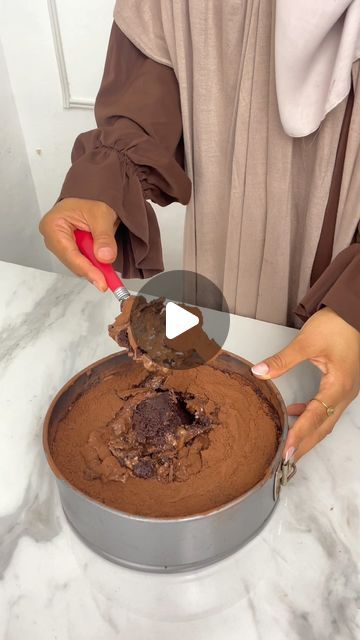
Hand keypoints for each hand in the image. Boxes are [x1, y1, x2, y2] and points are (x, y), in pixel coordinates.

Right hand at [39, 198, 118, 290]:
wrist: (93, 195)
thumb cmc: (92, 199)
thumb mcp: (101, 215)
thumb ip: (104, 237)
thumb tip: (105, 257)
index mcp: (53, 225)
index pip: (70, 254)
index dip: (87, 270)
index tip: (102, 282)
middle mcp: (51, 237)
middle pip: (72, 262)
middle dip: (91, 270)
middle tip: (109, 281)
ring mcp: (59, 244)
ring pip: (77, 264)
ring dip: (93, 267)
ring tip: (108, 269)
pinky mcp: (68, 248)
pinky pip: (80, 261)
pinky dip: (92, 264)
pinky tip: (102, 264)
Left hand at [251, 307, 359, 460]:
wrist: (353, 312)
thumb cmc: (337, 325)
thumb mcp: (306, 342)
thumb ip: (282, 360)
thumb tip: (260, 372)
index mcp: (338, 386)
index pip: (315, 417)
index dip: (300, 436)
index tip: (287, 452)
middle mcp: (345, 393)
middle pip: (324, 427)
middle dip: (305, 444)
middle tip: (287, 461)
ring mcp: (346, 390)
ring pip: (326, 420)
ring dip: (308, 433)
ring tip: (289, 445)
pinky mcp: (342, 384)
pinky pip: (327, 408)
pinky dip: (311, 415)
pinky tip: (294, 411)